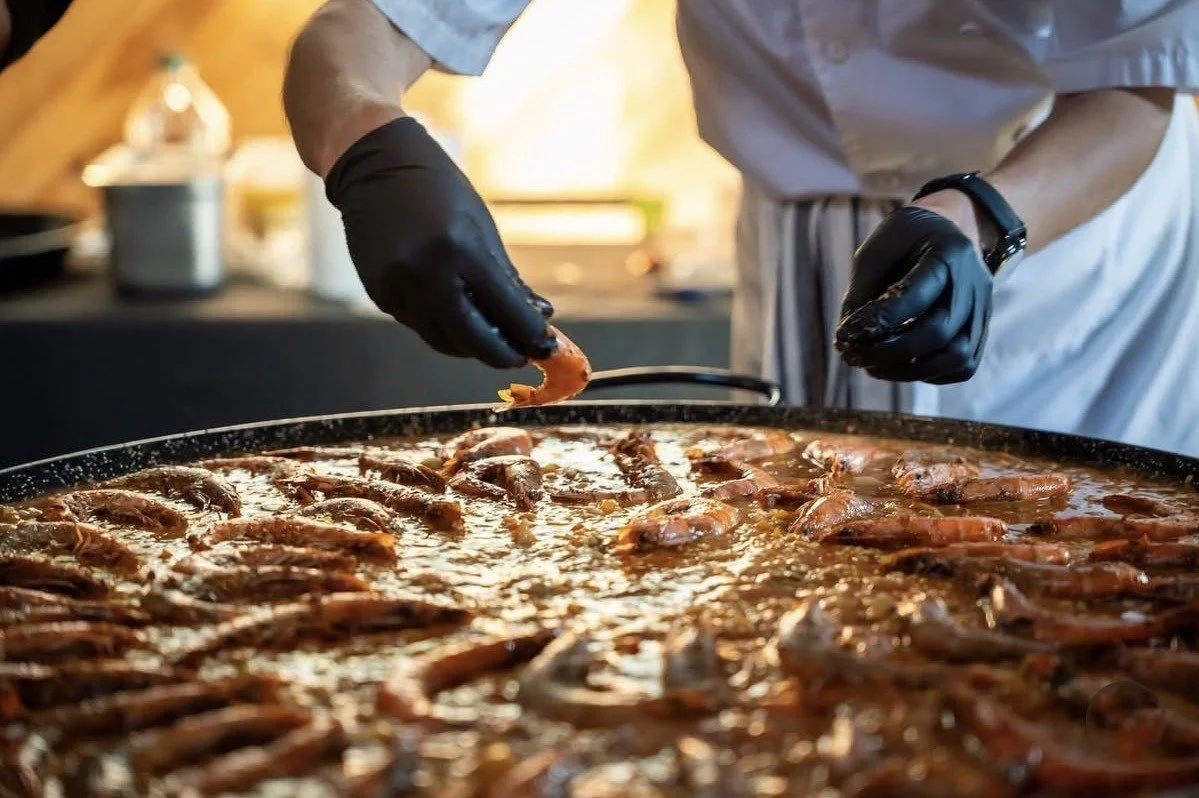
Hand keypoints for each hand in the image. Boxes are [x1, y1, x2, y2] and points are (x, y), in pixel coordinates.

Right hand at [325, 116, 554, 367]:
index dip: (532, 338)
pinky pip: (420, 325)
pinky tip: (456, 314)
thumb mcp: (482, 227)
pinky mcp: (380, 296)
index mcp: (460, 252)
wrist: (376, 166)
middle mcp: (426, 276)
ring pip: (444, 340)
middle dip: (503, 355)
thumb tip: (539, 318)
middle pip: (473, 342)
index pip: (507, 314)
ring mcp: (399, 290)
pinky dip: (444, 326)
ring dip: (472, 345)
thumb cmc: (439, 190)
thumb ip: (507, 279)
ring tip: (492, 337)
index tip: (547, 347)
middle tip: (521, 355)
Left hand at [834, 191, 992, 383]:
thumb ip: (859, 294)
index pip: (915, 296)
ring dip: (910, 372)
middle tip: (855, 357)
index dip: (878, 321)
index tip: (844, 334)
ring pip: (958, 357)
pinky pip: (963, 366)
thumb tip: (846, 342)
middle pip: (939, 332)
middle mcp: (974, 282)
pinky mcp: (982, 330)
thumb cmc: (901, 243)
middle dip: (891, 352)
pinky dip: (929, 374)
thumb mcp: (873, 255)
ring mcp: (983, 309)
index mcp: (948, 252)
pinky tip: (899, 367)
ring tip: (873, 368)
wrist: (944, 232)